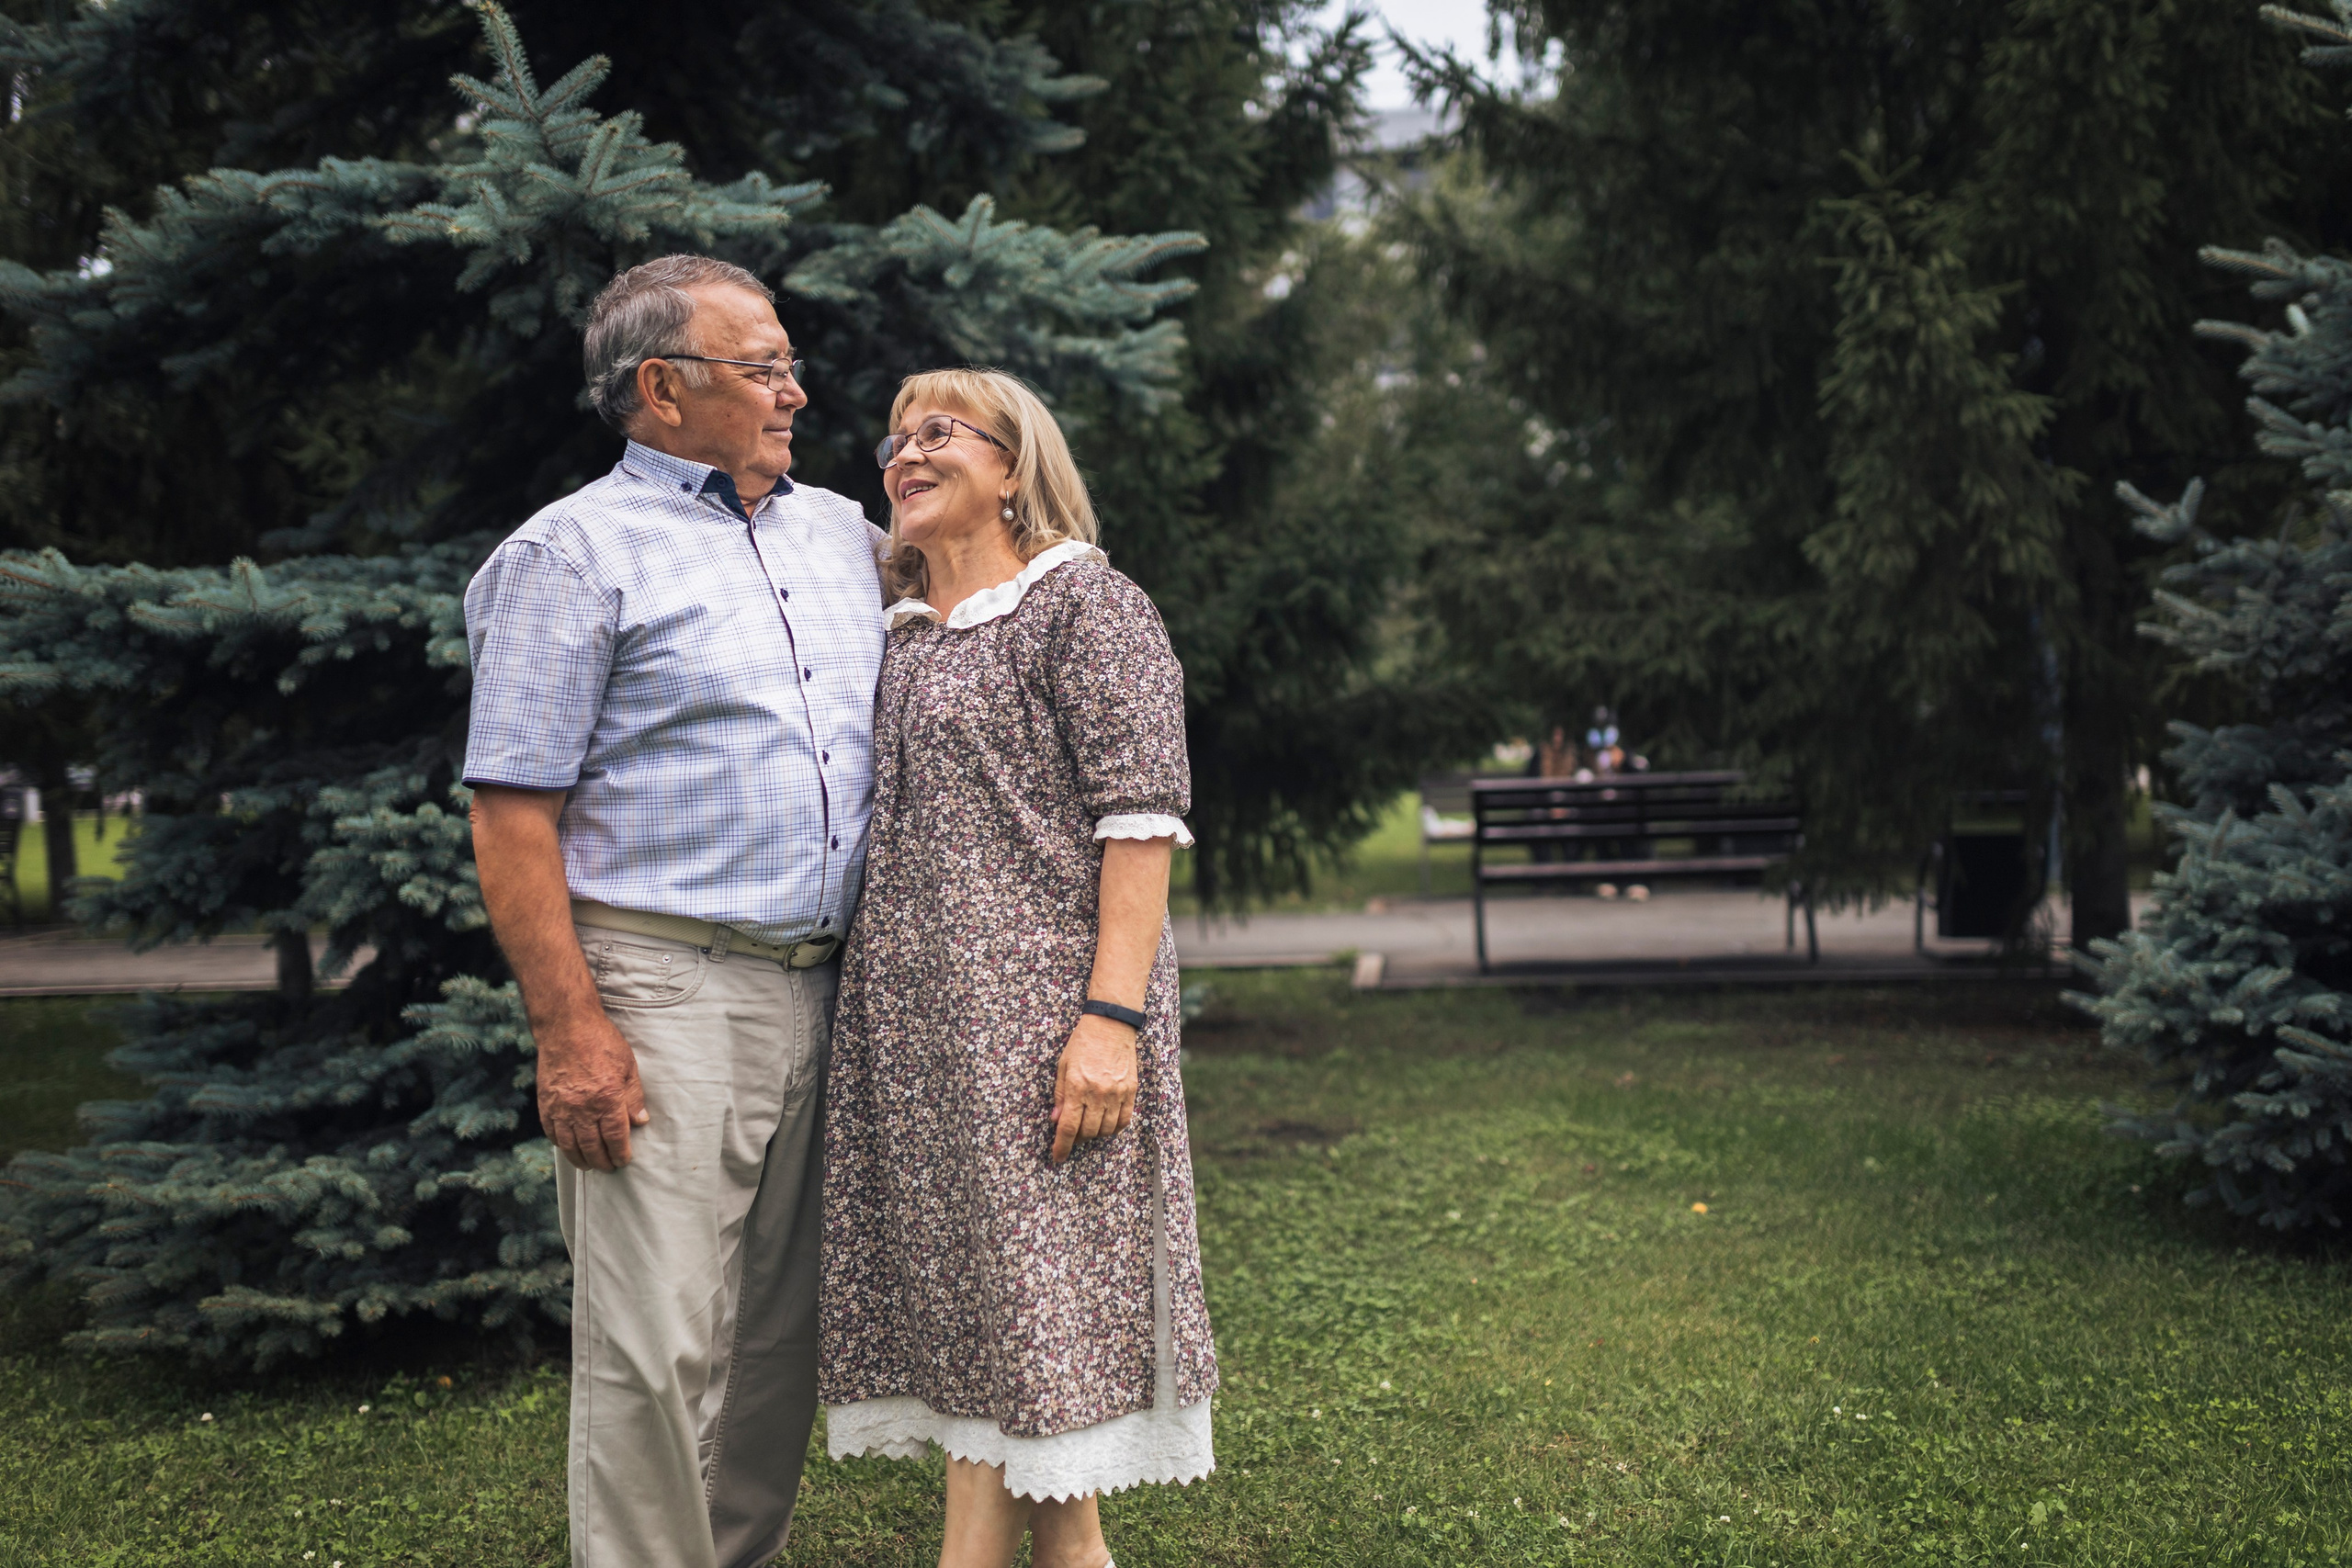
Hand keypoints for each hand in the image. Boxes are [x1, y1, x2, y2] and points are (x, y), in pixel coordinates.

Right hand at [535, 1008, 649, 1171]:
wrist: (567, 1027)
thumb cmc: (601, 1042)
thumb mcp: (628, 1066)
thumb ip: (633, 1097)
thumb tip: (640, 1121)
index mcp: (607, 1099)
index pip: (616, 1138)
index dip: (621, 1153)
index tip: (624, 1160)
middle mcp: (582, 1108)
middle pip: (592, 1147)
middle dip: (602, 1162)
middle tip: (608, 1167)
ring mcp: (561, 1107)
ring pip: (570, 1145)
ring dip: (581, 1159)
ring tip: (589, 1166)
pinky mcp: (546, 1104)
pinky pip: (552, 1133)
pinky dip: (561, 1145)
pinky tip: (569, 1148)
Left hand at [1050, 1014, 1138, 1164]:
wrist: (1111, 1024)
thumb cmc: (1082, 1043)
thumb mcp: (1063, 1067)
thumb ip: (1060, 1096)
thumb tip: (1056, 1120)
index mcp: (1077, 1087)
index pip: (1069, 1128)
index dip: (1062, 1146)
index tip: (1058, 1157)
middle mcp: (1098, 1093)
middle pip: (1088, 1132)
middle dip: (1077, 1138)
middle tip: (1072, 1133)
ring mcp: (1117, 1093)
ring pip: (1106, 1130)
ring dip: (1095, 1133)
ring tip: (1089, 1124)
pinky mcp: (1131, 1091)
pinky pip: (1124, 1120)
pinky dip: (1114, 1127)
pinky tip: (1106, 1122)